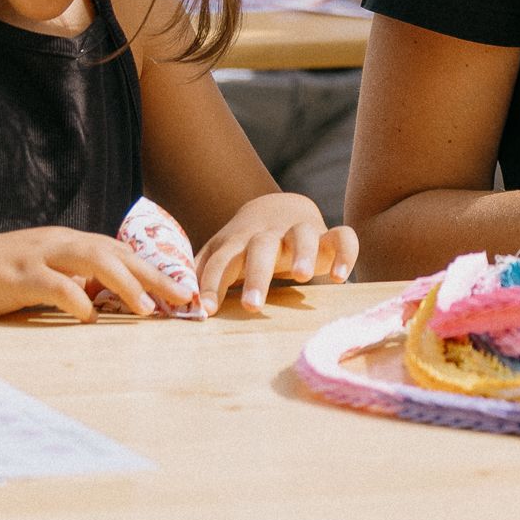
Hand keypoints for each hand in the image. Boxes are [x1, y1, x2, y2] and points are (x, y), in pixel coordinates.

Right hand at [0, 226, 184, 321]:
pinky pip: (53, 284)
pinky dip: (75, 298)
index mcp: (69, 242)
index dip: (154, 270)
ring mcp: (39, 256)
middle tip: (183, 299)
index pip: (122, 251)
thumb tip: (106, 302)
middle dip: (153, 275)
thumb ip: (73, 281)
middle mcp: (60, 243)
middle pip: (117, 252)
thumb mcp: (42, 273)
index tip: (182, 291)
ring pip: (92, 261)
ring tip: (147, 309)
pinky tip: (89, 315)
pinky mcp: (17, 275)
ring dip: (124, 284)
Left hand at [194, 194, 357, 310]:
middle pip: (260, 247)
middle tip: (252, 307)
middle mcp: (269, 234)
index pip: (221, 261)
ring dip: (302, 252)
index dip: (212, 283)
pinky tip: (339, 277)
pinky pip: (343, 237)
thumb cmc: (245, 244)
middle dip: (256, 276)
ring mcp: (300, 231)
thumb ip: (202, 272)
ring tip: (301, 276)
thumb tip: (174, 301)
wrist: (280, 208)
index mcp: (238, 241)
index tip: (206, 311)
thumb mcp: (222, 253)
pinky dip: (344, 253)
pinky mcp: (328, 236)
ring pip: (302, 235)